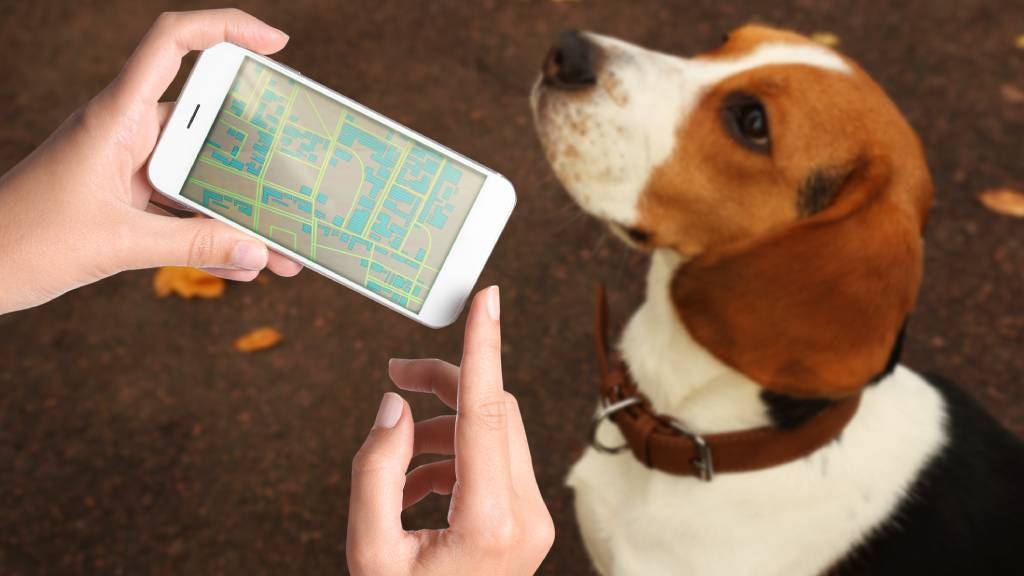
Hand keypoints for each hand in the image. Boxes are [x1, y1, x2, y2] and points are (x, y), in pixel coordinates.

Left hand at [0, 9, 301, 314]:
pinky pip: (181, 208)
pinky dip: (211, 233)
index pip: (172, 44)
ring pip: (198, 172)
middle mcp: (123, 132)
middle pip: (204, 118)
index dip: (226, 28)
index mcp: (114, 117)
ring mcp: (126, 166)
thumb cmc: (23, 243)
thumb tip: (257, 251)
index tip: (275, 44)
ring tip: (279, 242)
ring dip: (236, 206)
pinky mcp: (124, 199)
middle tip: (293, 167)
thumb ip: (192, 246)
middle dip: (253, 147)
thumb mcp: (117, 245)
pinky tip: (244, 262)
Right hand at [347, 287, 554, 574]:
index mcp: (489, 521)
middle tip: (398, 374)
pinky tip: (415, 485)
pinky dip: (456, 456)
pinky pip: (497, 463)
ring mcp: (534, 521)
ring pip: (497, 433)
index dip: (484, 346)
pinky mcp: (529, 524)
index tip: (488, 297)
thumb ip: (375, 471)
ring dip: (446, 426)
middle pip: (494, 411)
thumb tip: (396, 406)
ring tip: (396, 456)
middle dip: (448, 383)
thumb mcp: (369, 551)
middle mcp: (525, 516)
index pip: (487, 411)